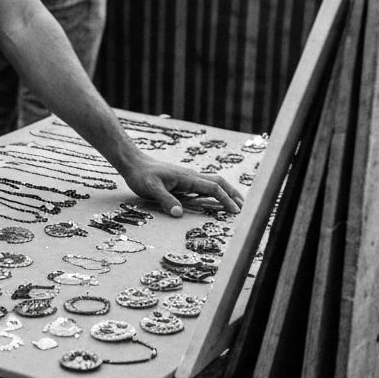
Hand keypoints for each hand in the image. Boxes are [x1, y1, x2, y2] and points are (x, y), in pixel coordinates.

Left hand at [118, 154, 243, 217]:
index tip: (235, 211)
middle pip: (218, 182)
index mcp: (187, 178)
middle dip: (232, 193)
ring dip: (226, 192)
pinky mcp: (183, 181)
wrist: (134, 163)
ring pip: (212, 182)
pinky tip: (214, 201)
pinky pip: (203, 186)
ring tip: (235, 203)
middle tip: (243, 207)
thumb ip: (166, 200)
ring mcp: (187, 178)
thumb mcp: (151, 189)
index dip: (225, 199)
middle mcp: (191, 176)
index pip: (213, 188)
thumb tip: (179, 214)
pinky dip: (214, 193)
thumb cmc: (142, 176)